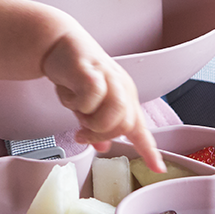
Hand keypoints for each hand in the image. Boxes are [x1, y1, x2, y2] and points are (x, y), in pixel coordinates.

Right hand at [41, 28, 164, 171]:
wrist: (56, 44)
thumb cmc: (73, 74)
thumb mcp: (85, 105)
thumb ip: (95, 125)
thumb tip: (102, 147)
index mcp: (124, 97)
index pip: (139, 129)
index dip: (149, 150)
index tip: (158, 169)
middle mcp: (122, 88)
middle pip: (124, 126)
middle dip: (99, 134)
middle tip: (81, 132)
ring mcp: (110, 78)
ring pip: (114, 115)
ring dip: (90, 122)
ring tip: (77, 113)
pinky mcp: (93, 71)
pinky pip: (91, 98)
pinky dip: (76, 102)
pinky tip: (68, 93)